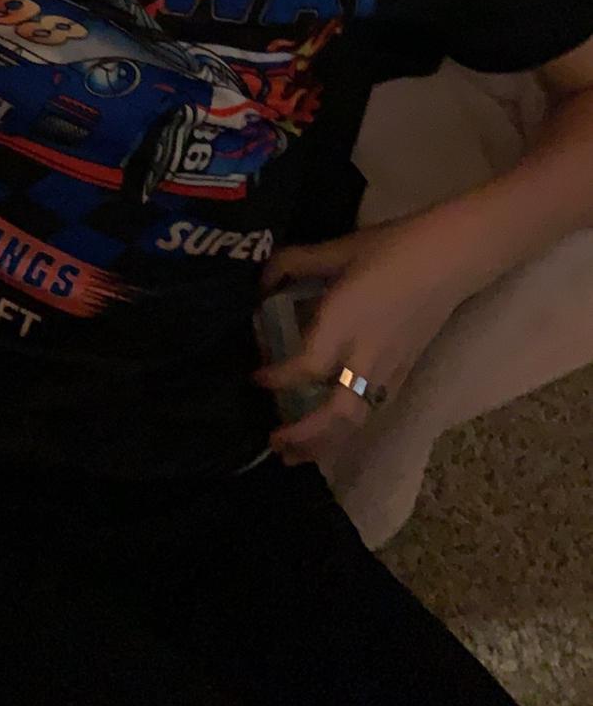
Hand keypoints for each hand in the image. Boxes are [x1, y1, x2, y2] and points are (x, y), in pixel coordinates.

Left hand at [253, 215, 472, 467]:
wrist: (450, 258)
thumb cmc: (393, 248)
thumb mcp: (338, 249)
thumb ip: (295, 264)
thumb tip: (262, 283)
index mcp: (344, 323)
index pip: (307, 368)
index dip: (278, 379)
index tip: (256, 378)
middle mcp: (365, 355)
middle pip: (336, 414)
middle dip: (304, 436)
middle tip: (273, 442)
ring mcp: (389, 368)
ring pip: (357, 421)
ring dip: (325, 443)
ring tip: (297, 456)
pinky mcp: (405, 372)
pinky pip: (372, 411)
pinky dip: (348, 430)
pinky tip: (333, 434)